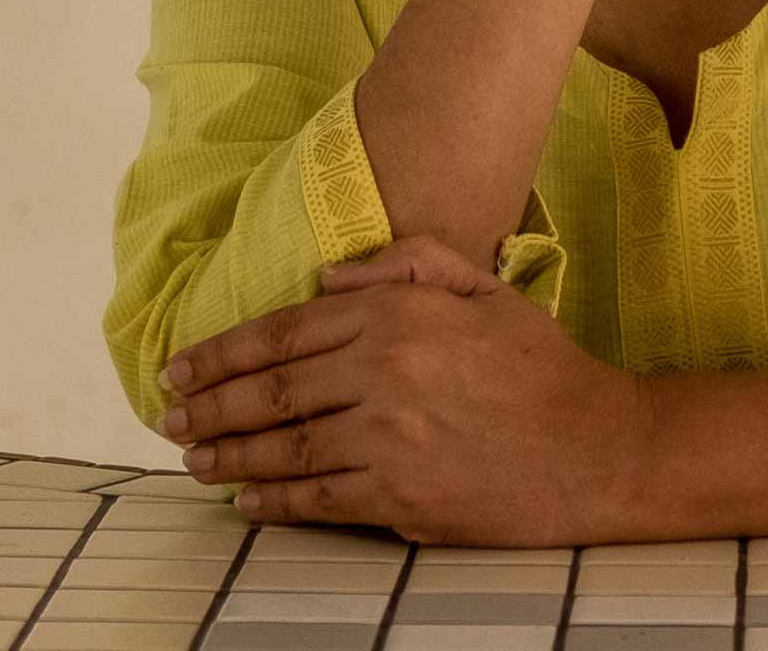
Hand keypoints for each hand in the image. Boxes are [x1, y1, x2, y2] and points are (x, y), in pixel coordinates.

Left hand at [157, 234, 653, 546]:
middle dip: (207, 406)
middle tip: (168, 418)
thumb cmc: (542, 367)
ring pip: (282, 449)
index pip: (284, 331)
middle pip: (271, 392)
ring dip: (225, 456)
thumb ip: (408, 266)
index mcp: (400, 316)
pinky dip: (271, 502)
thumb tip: (325, 279)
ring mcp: (388, 439)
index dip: (221, 352)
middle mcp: (384, 373)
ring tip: (192, 459)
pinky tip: (246, 501)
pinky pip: (316, 498)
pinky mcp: (400, 496)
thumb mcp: (486, 290)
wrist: (598, 449)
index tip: (180, 367)